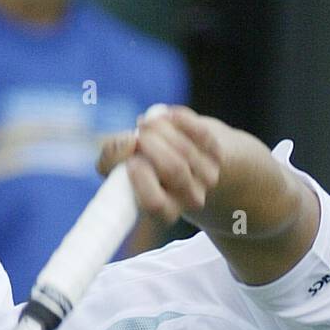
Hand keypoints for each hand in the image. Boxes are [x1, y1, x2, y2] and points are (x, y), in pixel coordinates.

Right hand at [96, 105, 223, 225]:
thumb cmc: (144, 168)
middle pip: (173, 169)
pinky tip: (165, 117)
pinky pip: (199, 131)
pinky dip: (178, 119)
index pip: (154, 204)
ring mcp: (208, 177)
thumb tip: (127, 142)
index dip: (139, 176)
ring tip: (146, 124)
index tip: (130, 160)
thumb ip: (111, 160)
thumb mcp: (121, 169)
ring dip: (160, 128)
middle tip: (137, 134)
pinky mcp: (218, 155)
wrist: (183, 162)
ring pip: (184, 148)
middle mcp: (190, 199)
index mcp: (166, 212)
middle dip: (150, 143)